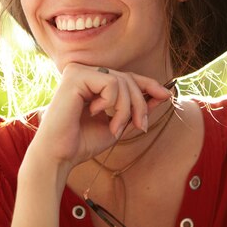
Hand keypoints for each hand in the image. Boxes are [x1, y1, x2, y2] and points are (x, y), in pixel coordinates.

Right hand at [28, 63, 173, 169]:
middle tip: (139, 126)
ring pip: (122, 81)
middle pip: (127, 78)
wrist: (60, 155)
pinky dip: (111, 103)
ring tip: (115, 127)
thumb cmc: (82, 142)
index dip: (148, 84)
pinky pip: (111, 83)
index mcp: (90, 81)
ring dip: (126, 109)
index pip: (126, 77)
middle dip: (140, 103)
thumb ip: (135, 108)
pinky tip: (94, 113)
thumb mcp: (117, 124)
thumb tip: (161, 94)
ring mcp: (78, 71)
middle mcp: (83, 72)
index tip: (167, 95)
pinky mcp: (75, 75)